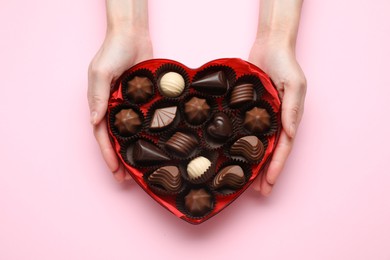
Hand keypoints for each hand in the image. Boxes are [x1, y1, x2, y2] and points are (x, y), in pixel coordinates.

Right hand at [88, 30, 152, 181]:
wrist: (133, 35)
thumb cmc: (113, 50)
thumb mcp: (101, 72)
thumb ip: (97, 97)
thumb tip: (94, 122)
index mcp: (100, 104)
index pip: (103, 136)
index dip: (108, 155)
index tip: (116, 173)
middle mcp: (114, 108)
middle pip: (116, 139)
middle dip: (120, 160)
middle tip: (127, 180)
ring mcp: (129, 105)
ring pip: (130, 134)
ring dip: (133, 151)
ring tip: (141, 168)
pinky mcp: (143, 100)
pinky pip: (144, 120)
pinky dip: (146, 134)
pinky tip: (155, 144)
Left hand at [249, 39, 305, 195]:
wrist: (270, 45)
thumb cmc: (285, 63)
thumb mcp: (294, 85)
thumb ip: (292, 110)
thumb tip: (290, 134)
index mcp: (289, 118)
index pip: (283, 148)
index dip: (276, 167)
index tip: (268, 184)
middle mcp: (277, 121)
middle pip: (272, 152)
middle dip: (267, 173)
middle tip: (259, 193)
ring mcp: (264, 116)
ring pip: (259, 145)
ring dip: (256, 164)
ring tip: (248, 182)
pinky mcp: (252, 109)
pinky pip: (247, 131)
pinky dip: (244, 145)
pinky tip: (236, 154)